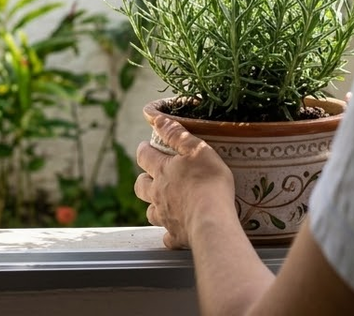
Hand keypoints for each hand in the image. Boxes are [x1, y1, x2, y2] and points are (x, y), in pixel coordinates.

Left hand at [135, 115, 235, 248]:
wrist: (212, 220)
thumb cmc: (208, 182)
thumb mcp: (197, 149)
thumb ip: (177, 133)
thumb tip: (155, 118)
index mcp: (163, 171)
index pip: (145, 156)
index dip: (143, 150)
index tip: (144, 146)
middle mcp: (158, 194)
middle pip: (141, 186)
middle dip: (143, 179)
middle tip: (149, 175)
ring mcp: (165, 216)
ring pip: (150, 211)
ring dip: (153, 206)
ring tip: (162, 203)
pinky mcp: (176, 235)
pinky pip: (168, 236)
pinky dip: (170, 233)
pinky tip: (175, 231)